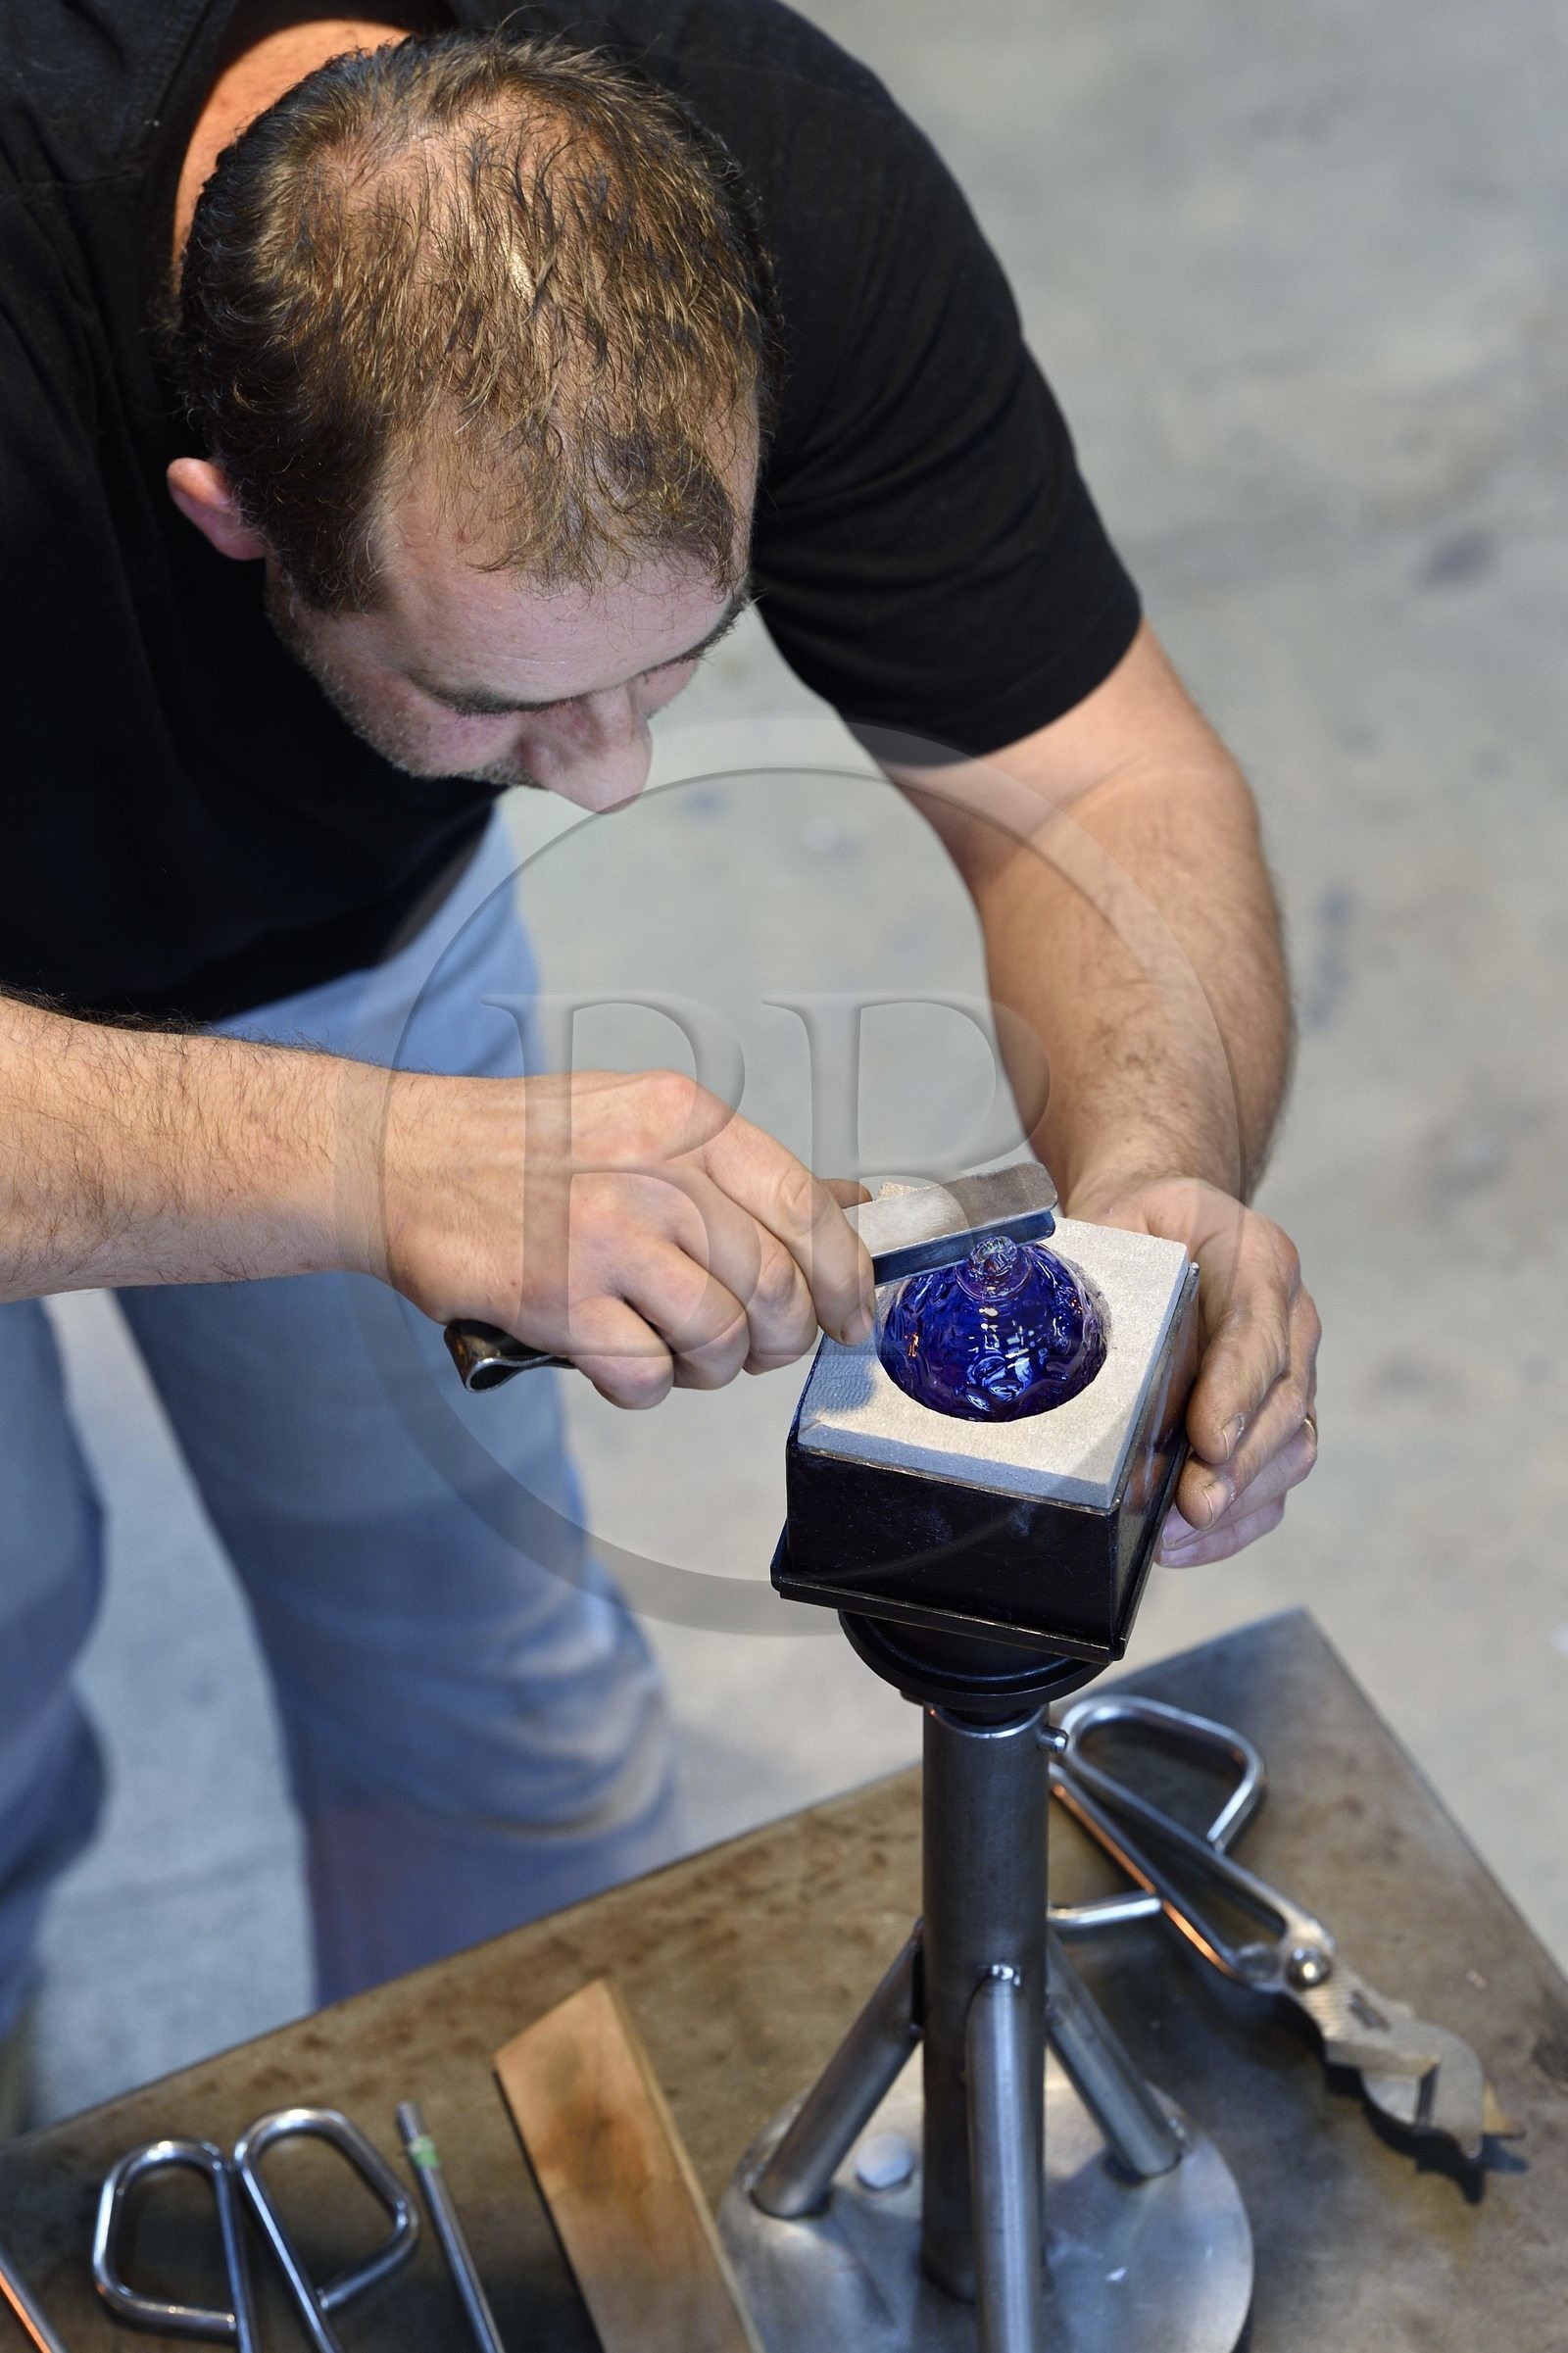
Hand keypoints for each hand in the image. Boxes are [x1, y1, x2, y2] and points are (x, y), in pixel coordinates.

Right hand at [375, 1065, 875, 1408]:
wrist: (396, 1161)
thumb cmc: (517, 1149)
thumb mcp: (636, 1120)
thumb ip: (728, 1169)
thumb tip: (842, 1210)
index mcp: (685, 1120)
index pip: (806, 1205)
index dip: (844, 1276)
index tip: (852, 1317)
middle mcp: (656, 1172)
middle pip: (775, 1285)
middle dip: (779, 1339)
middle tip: (751, 1349)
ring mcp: (607, 1234)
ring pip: (722, 1338)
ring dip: (711, 1368)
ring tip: (674, 1352)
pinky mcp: (559, 1297)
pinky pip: (648, 1375)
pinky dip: (644, 1386)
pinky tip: (615, 1360)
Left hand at [1067, 1173, 1319, 1565]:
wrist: (1173, 1227)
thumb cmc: (1146, 1228)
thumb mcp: (1123, 1218)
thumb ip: (1106, 1260)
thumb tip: (1045, 1315)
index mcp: (1259, 1260)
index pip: (1258, 1330)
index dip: (1236, 1389)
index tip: (1208, 1438)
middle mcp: (1291, 1322)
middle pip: (1284, 1401)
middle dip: (1240, 1463)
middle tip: (1196, 1502)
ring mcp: (1291, 1375)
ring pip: (1290, 1447)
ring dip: (1238, 1499)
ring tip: (1180, 1530)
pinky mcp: (1277, 1422)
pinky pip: (1273, 1484)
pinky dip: (1234, 1525)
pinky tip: (1184, 1542)